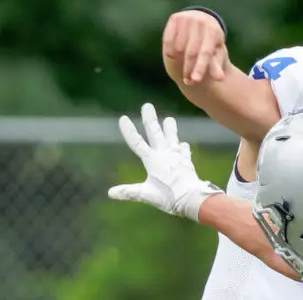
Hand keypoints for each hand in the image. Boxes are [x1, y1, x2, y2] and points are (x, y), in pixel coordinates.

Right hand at [107, 103, 222, 220]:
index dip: (129, 131)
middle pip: (155, 133)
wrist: (192, 197)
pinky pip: (184, 150)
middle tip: (147, 105)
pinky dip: (182, 147)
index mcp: (152, 160)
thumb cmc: (168, 197)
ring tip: (169, 119)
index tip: (123, 118)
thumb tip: (110, 193)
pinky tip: (183, 145)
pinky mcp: (186, 161)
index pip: (137, 143)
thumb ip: (129, 192)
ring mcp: (177, 156)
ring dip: (170, 128)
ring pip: (172, 137)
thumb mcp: (146, 195)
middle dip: (150, 119)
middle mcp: (164, 154)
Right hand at [162, 10, 228, 83]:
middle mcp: (201, 22)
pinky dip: (170, 51)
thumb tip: (220, 79)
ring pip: (178, 47)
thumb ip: (216, 65)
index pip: (205, 52)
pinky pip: (168, 40)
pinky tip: (174, 59)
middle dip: (189, 68)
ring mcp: (187, 18)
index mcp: (214, 31)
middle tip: (189, 82)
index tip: (195, 81)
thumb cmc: (210, 41)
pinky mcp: (175, 18)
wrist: (202, 20)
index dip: (200, 67)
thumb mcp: (216, 52)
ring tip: (184, 71)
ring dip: (179, 62)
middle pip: (192, 51)